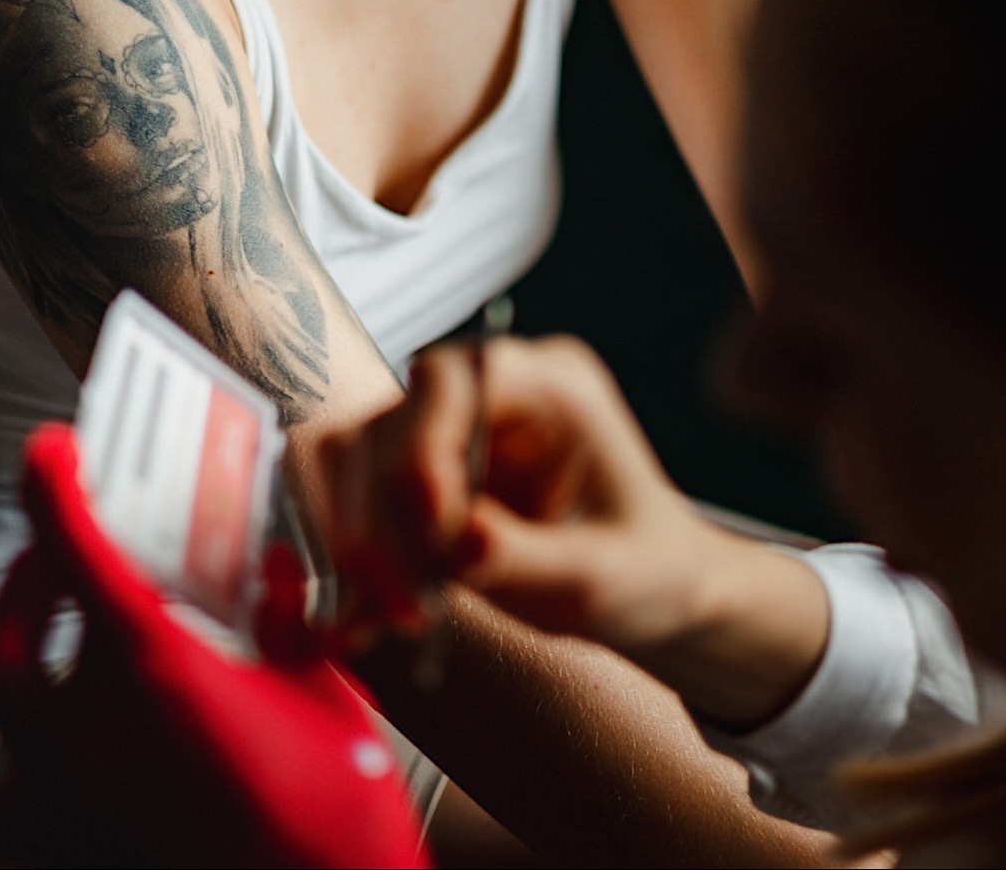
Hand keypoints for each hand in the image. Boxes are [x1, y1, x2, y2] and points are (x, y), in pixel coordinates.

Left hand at [0, 423, 426, 868]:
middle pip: (33, 606)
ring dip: (9, 624)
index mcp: (154, 666)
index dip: (55, 487)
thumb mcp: (326, 695)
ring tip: (30, 598)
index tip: (47, 448)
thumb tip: (273, 572)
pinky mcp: (44, 845)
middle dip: (47, 557)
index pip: (79, 547)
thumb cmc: (336, 809)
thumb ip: (286, 625)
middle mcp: (86, 720)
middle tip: (74, 535)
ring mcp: (56, 788)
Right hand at [317, 335, 738, 661]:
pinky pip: (356, 506)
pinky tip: (362, 624)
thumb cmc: (645, 568)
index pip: (453, 380)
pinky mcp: (417, 478)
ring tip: (388, 620)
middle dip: (386, 518)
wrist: (648, 592)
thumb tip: (461, 542)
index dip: (425, 447)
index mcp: (550, 385)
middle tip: (406, 606)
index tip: (436, 530)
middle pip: (392, 424)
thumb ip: (528, 555)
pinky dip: (356, 567)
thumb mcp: (601, 574)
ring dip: (363, 543)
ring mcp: (447, 433)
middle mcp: (488, 395)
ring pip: (358, 463)